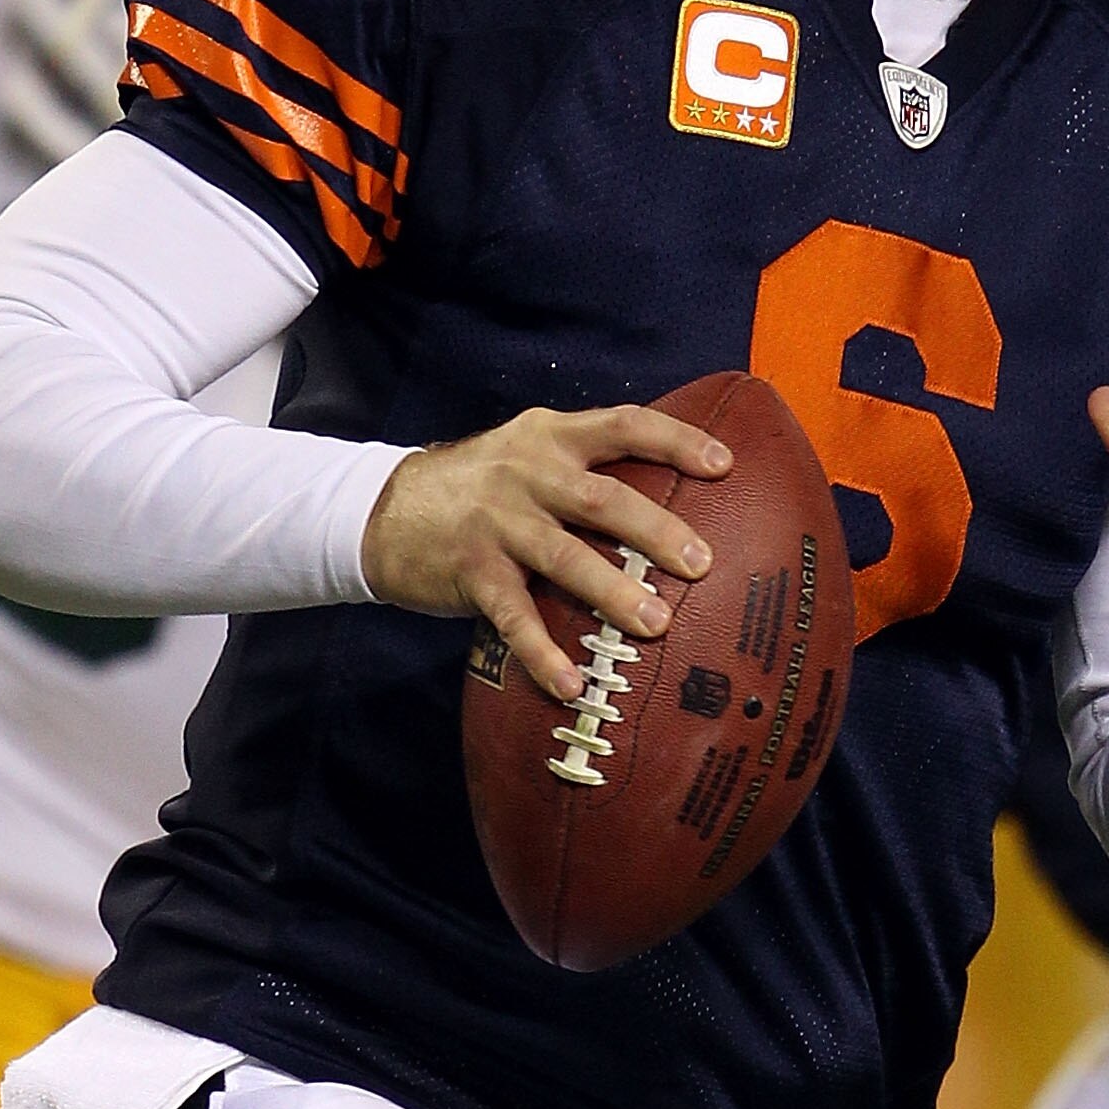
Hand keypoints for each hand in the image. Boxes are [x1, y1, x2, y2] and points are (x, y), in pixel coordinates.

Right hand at [361, 405, 724, 700]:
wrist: (383, 509)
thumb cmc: (478, 487)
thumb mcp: (525, 453)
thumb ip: (580, 466)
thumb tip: (665, 500)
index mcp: (550, 437)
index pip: (623, 425)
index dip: (676, 440)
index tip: (725, 465)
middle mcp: (526, 472)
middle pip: (602, 497)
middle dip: (657, 531)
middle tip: (703, 564)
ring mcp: (497, 522)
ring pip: (565, 556)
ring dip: (614, 592)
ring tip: (657, 625)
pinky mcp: (472, 571)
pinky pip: (514, 617)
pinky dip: (544, 653)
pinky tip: (572, 684)